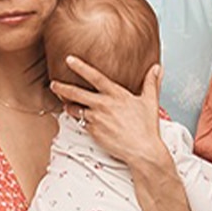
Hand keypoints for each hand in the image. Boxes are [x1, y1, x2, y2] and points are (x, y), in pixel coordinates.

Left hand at [51, 57, 166, 175]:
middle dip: (62, 87)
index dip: (80, 67)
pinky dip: (80, 120)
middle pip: (76, 93)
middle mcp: (103, 105)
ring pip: (75, 109)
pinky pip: (81, 123)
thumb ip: (151, 83)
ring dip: (69, 106)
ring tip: (67, 105)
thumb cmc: (147, 127)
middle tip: (54, 84)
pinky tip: (80, 120)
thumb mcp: (151, 102)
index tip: (69, 59)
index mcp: (116, 95)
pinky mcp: (93, 132)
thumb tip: (157, 68)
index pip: (95, 77)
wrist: (143, 151)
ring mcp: (96, 119)